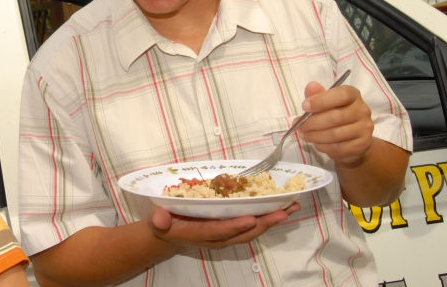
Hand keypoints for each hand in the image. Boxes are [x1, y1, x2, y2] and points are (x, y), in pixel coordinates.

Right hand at [147, 203, 299, 249]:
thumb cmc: (163, 224)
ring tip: (290, 209)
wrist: (167, 235)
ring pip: (251, 231)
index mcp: (198, 233)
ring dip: (271, 221)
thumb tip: (159, 219)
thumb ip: (159, 220)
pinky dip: (267, 219)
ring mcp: (225, 235)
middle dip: (264, 223)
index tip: (250, 218)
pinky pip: (251, 227)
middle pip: (243, 233)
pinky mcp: (230, 230)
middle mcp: (216, 238)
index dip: (234, 225)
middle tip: (283, 212)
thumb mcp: (157, 221)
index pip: (218, 230)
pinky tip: (279, 209)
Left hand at [298, 80, 373, 166]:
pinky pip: (339, 148)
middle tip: (299, 126)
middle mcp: (362, 110)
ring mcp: (365, 128)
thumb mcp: (324, 102)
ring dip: (315, 136)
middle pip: (336, 117)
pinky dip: (324, 147)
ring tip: (304, 135)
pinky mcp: (362, 145)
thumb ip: (317, 94)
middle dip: (312, 122)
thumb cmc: (334, 115)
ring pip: (336, 134)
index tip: (304, 106)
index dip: (321, 101)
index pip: (341, 95)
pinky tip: (317, 143)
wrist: (352, 138)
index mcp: (353, 95)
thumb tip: (311, 86)